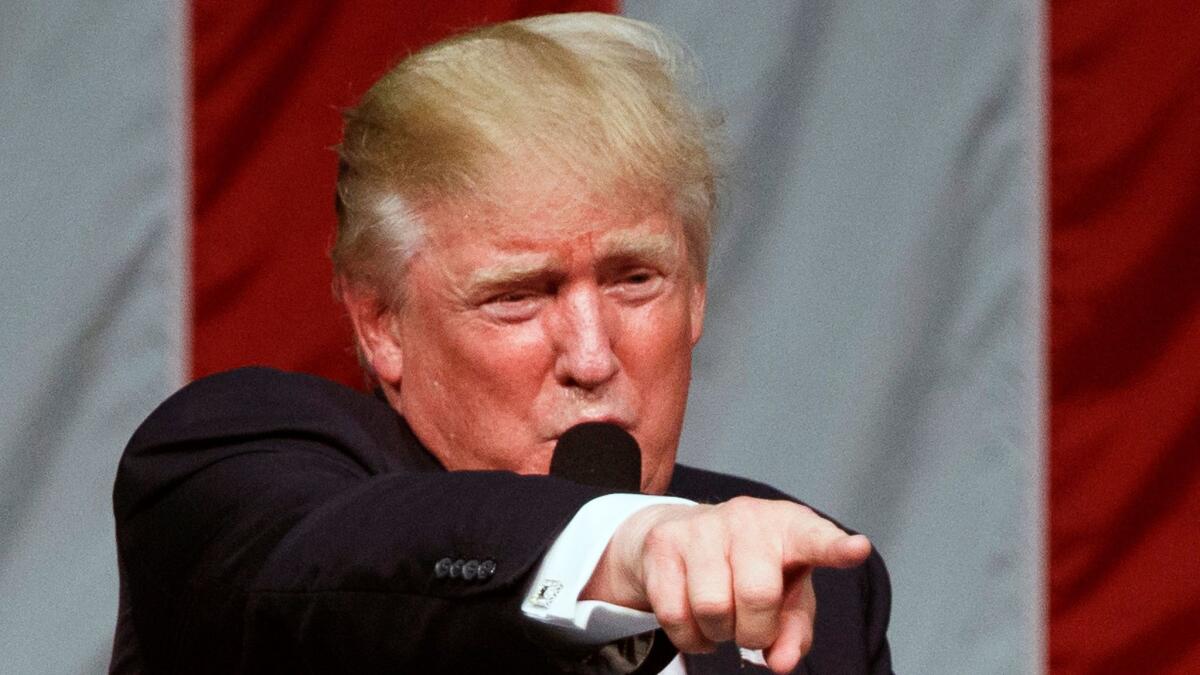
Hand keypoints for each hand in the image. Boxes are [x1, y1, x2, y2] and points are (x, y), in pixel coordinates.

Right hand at [580, 497, 870, 673]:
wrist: (681, 536)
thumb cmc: (750, 569)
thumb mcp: (785, 597)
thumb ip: (794, 631)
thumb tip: (782, 662)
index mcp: (790, 527)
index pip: (816, 539)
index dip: (836, 548)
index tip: (857, 549)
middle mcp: (747, 518)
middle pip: (757, 594)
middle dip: (754, 630)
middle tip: (751, 629)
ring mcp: (702, 526)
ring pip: (712, 607)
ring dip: (719, 633)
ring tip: (723, 620)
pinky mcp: (663, 543)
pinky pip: (674, 614)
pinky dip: (690, 637)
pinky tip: (697, 623)